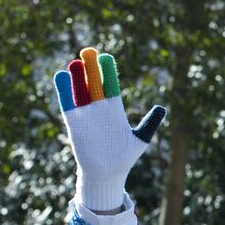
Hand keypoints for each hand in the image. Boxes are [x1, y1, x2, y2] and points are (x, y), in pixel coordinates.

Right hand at [54, 48, 165, 212]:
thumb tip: (161, 108)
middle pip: (94, 84)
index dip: (108, 72)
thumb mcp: (141, 139)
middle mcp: (99, 109)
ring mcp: (86, 114)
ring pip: (80, 91)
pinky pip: (67, 103)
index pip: (111, 86)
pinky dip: (64, 90)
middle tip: (89, 52)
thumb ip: (150, 123)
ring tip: (76, 63)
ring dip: (77, 77)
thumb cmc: (125, 157)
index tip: (106, 57)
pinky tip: (62, 77)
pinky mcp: (74, 122)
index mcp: (115, 110)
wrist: (107, 173)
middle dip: (92, 69)